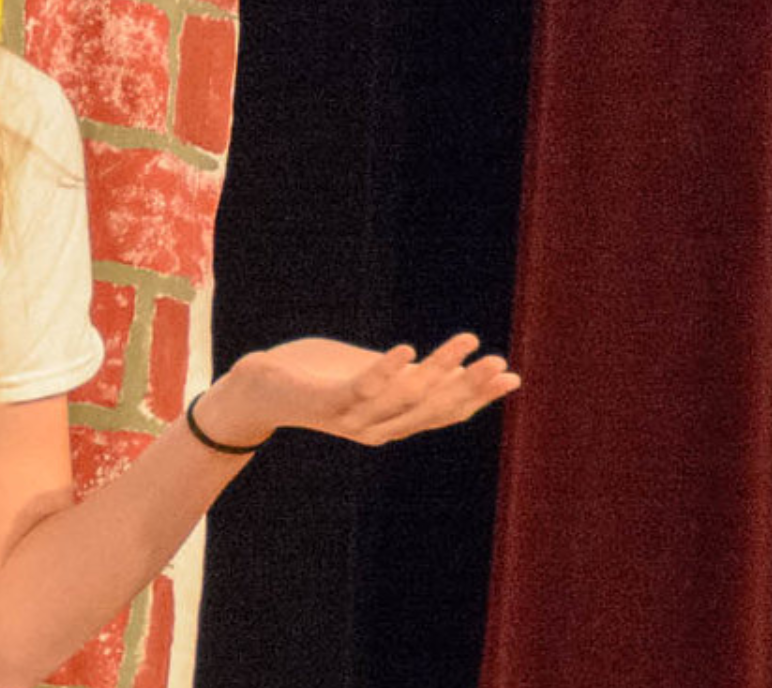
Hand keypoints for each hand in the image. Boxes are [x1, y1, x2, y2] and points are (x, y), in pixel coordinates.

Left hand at [207, 334, 519, 447]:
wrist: (260, 388)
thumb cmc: (321, 378)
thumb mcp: (376, 375)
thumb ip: (413, 376)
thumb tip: (454, 366)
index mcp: (393, 422)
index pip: (444, 412)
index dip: (479, 396)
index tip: (511, 375)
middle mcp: (377, 428)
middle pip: (432, 408)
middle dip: (469, 385)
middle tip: (500, 362)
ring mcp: (351, 418)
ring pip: (404, 396)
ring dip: (438, 369)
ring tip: (466, 342)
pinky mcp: (325, 402)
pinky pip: (360, 388)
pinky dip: (384, 371)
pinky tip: (407, 349)